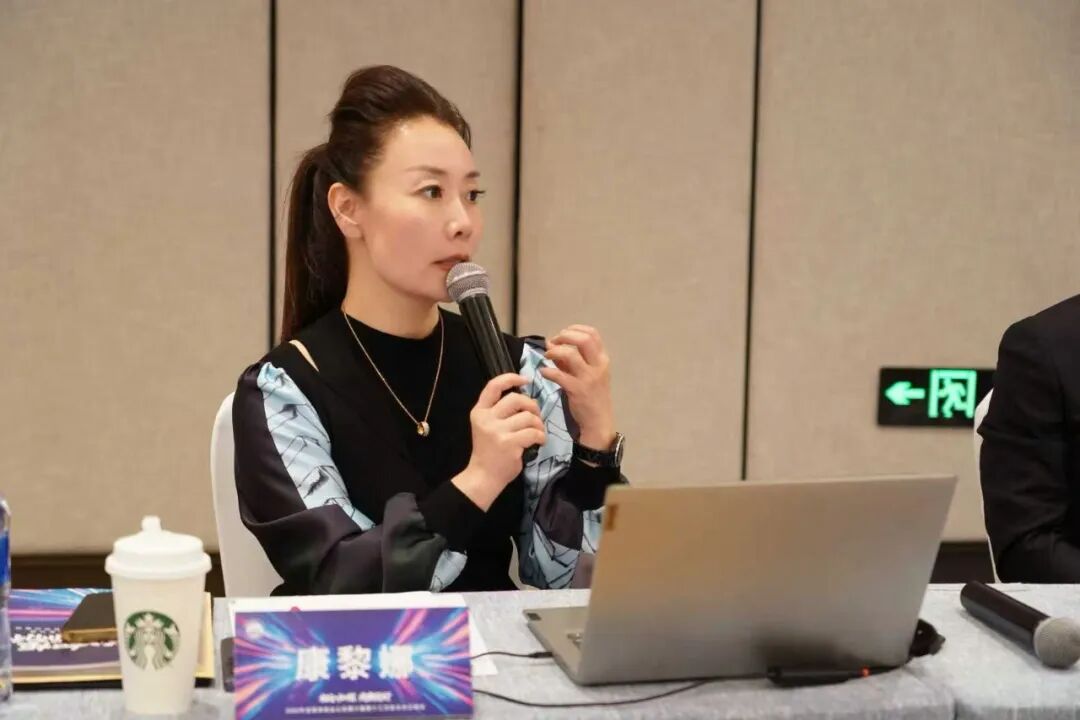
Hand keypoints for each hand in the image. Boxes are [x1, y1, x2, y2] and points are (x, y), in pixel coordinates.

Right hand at [454, 373, 545, 510]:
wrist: (483, 476)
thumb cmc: (489, 451)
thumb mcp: (486, 426)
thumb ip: (499, 411)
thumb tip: (525, 399)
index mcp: (479, 411)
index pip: (494, 386)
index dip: (511, 378)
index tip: (525, 379)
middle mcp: (486, 418)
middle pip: (516, 399)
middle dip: (531, 405)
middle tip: (535, 416)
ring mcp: (497, 431)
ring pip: (527, 417)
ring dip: (538, 424)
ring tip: (537, 432)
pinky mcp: (509, 443)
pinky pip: (533, 432)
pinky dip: (540, 436)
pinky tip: (539, 441)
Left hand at [539, 324, 615, 449]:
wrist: (598, 421)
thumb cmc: (591, 396)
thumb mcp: (586, 375)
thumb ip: (569, 360)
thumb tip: (551, 344)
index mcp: (602, 359)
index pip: (592, 333)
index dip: (575, 329)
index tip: (562, 335)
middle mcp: (598, 366)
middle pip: (583, 339)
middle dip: (564, 336)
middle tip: (553, 342)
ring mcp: (589, 378)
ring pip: (570, 354)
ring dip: (554, 351)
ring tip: (547, 356)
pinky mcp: (578, 390)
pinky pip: (560, 375)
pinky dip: (548, 371)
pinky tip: (543, 372)